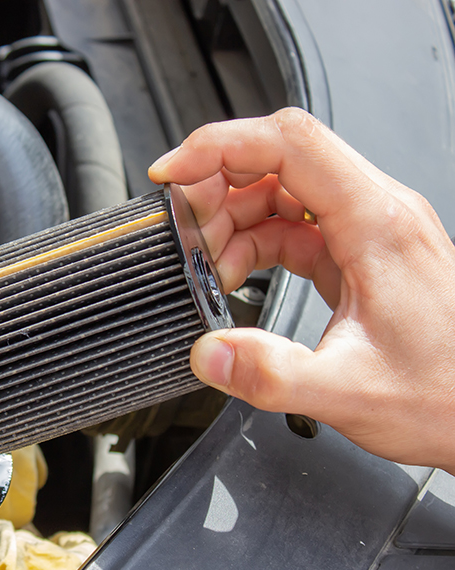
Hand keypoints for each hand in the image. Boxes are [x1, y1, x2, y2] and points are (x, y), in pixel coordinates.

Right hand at [148, 107, 454, 472]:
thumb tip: (208, 352)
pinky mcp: (356, 253)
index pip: (289, 143)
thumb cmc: (446, 394)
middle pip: (279, 157)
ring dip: (232, 217)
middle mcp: (376, 212)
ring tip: (207, 263)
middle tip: (183, 229)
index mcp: (378, 223)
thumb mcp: (350, 394)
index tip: (173, 173)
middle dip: (218, 185)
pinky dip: (252, 241)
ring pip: (281, 188)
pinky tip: (234, 274)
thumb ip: (271, 374)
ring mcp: (366, 230)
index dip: (219, 146)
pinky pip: (291, 223)